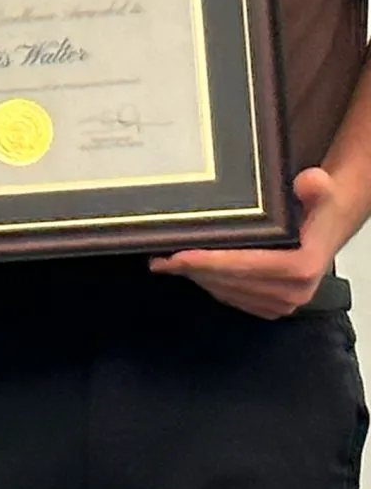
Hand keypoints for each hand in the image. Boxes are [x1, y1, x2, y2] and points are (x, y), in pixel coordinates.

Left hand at [149, 167, 348, 318]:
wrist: (329, 224)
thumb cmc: (316, 205)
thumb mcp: (319, 189)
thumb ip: (315, 185)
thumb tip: (310, 181)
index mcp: (302, 267)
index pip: (247, 266)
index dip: (211, 261)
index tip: (179, 255)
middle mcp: (294, 292)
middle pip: (232, 282)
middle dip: (193, 269)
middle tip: (160, 256)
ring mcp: (283, 303)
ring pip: (228, 292)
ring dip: (197, 278)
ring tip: (167, 261)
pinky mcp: (273, 307)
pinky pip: (233, 299)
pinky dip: (210, 285)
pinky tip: (191, 270)